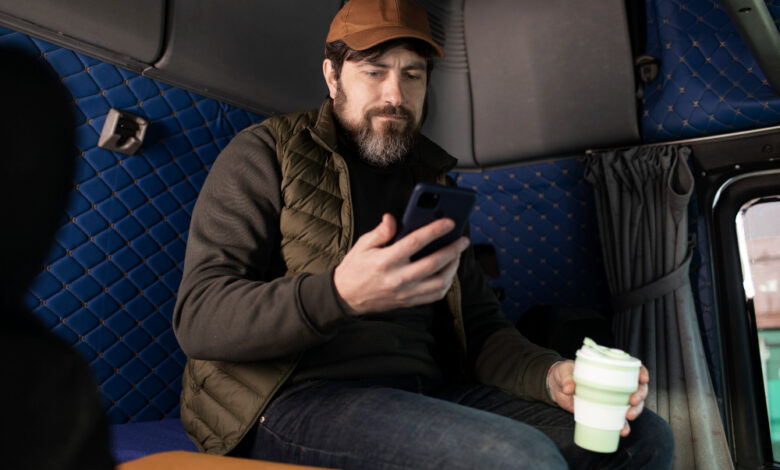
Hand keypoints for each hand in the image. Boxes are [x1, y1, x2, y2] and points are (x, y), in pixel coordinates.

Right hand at [333, 213, 469, 314]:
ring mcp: (405, 293)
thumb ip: (380, 232)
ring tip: (457, 255)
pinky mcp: (408, 302)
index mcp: (385, 261)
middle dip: (452, 250)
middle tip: (463, 240)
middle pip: (433, 263)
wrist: (346, 297)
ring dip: (453, 268)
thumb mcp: (362, 245)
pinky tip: (448, 271)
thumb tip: (392, 218)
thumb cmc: (356, 267)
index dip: (434, 230)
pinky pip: (434, 295)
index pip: (415, 242)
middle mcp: (397, 278)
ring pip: (439, 282)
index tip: (450, 222)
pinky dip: (446, 283)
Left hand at [546, 361, 649, 436]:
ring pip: (632, 405)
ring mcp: (612, 399)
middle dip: (640, 395)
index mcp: (608, 369)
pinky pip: (618, 420)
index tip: (643, 378)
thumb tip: (569, 388)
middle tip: (632, 400)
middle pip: (637, 388)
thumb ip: (566, 377)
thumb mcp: (563, 372)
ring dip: (635, 411)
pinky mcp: (605, 411)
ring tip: (628, 416)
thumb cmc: (563, 374)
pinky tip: (622, 430)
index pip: (631, 368)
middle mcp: (615, 384)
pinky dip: (623, 426)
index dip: (641, 372)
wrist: (555, 388)